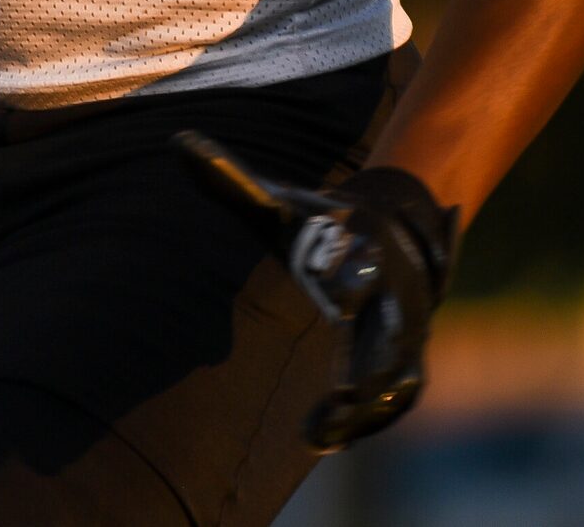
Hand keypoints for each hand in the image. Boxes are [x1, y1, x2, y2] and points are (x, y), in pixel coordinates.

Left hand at [175, 135, 456, 448]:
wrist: (395, 229)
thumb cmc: (322, 224)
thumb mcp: (278, 205)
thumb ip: (230, 181)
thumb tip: (177, 143)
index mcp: (359, 251)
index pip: (357, 267)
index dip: (348, 280)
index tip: (336, 297)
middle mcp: (389, 296)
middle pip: (389, 333)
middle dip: (369, 365)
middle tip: (341, 395)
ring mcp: (404, 332)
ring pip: (399, 377)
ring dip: (367, 409)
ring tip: (320, 436)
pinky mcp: (405, 359)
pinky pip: (398, 398)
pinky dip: (371, 420)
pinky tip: (328, 441)